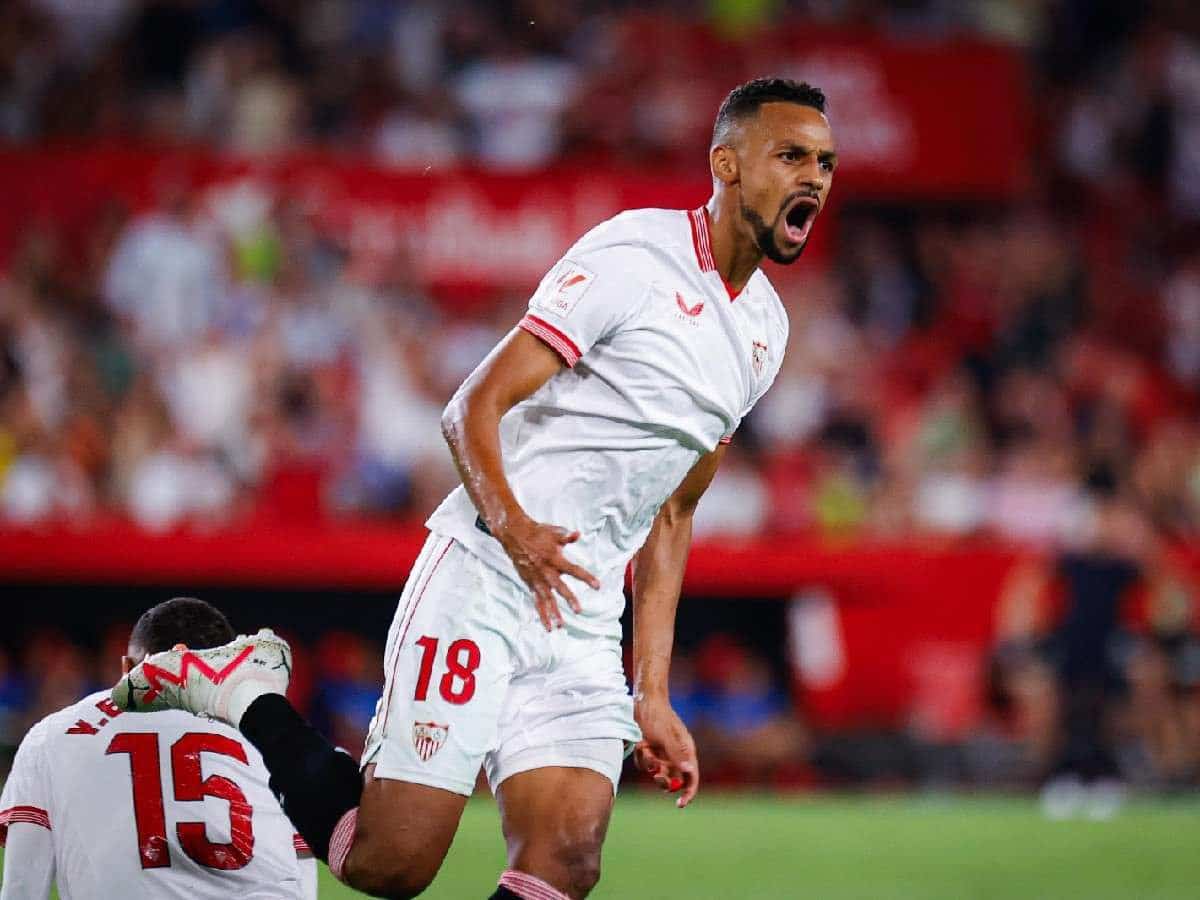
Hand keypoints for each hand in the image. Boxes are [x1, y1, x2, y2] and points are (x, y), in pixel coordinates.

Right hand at [495, 514, 599, 630]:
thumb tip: (578, 534)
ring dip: (553, 613)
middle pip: (559, 587)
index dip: (586, 578)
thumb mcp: (554, 532)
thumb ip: (566, 537)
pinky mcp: (530, 584)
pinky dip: (542, 614)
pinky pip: (537, 602)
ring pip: (546, 599)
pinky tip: (548, 626)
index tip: (597, 586)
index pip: (574, 570)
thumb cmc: (538, 533)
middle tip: (578, 610)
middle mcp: (546, 572)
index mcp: (554, 559)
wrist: (515, 535)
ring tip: (560, 626)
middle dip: (569, 599)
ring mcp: (537, 580)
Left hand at [633, 697, 698, 807]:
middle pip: (673, 779)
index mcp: (686, 751)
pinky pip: (644, 764)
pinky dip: (641, 758)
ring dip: (649, 765)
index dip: (688, 792)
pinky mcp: (650, 749)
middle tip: (657, 776)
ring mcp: (662, 752)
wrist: (641, 700)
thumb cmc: (657, 717)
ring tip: (645, 748)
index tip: (680, 804)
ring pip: (656, 772)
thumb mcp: (666, 737)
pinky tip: (640, 743)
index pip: (691, 777)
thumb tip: (689, 772)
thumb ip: (677, 755)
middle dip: (664, 781)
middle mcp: (675, 754)